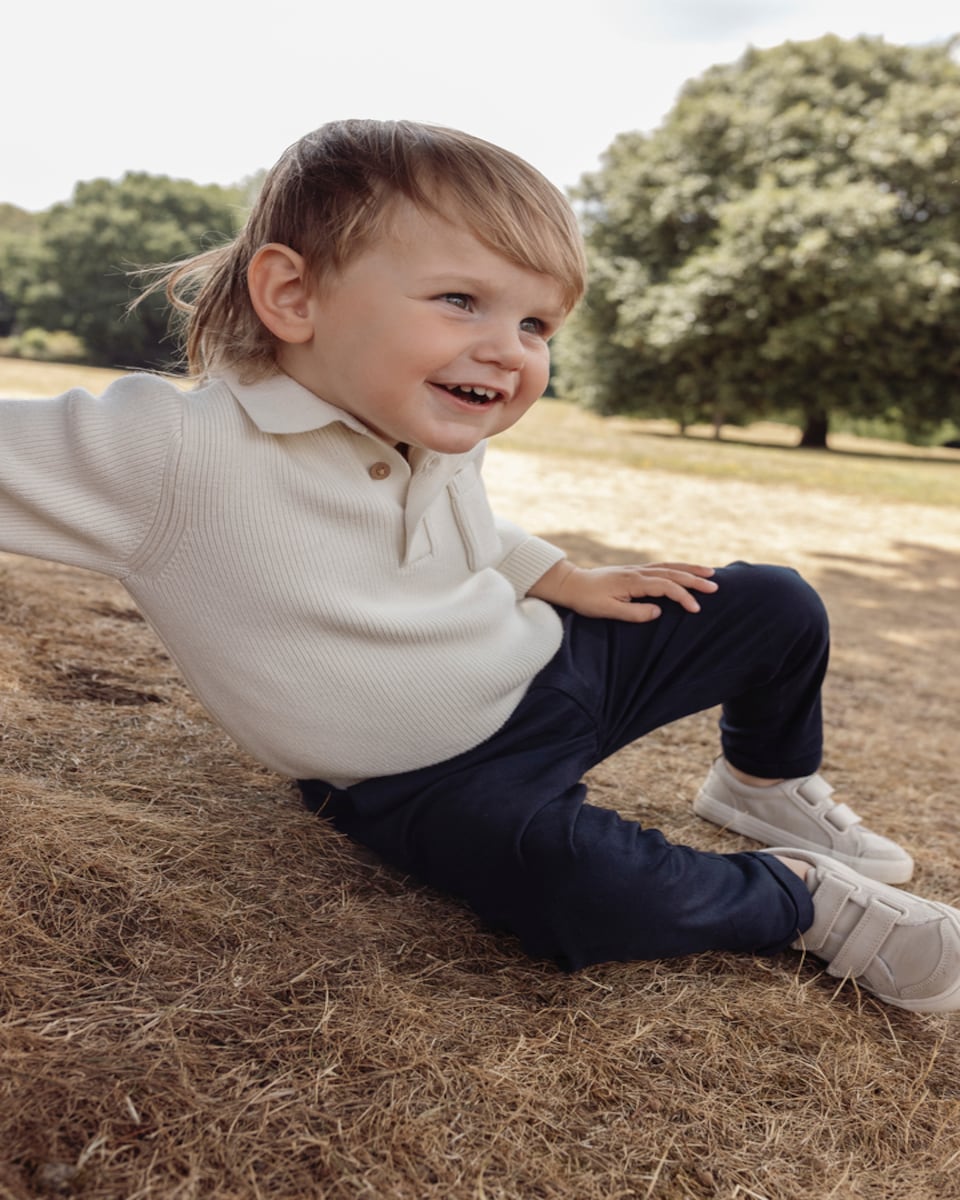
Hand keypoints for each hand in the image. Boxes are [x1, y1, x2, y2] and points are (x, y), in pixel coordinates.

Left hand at [528, 560, 717, 622]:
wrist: (572, 584)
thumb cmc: (588, 600)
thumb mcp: (608, 611)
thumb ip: (634, 613)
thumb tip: (658, 612)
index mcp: (633, 582)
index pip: (666, 587)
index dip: (683, 597)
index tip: (696, 609)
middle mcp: (638, 572)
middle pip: (672, 573)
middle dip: (695, 580)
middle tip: (716, 587)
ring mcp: (637, 569)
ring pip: (669, 567)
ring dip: (690, 570)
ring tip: (710, 573)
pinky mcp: (635, 571)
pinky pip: (662, 567)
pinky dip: (678, 568)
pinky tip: (686, 571)